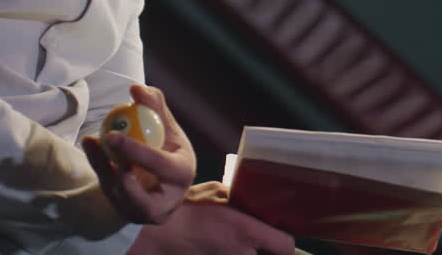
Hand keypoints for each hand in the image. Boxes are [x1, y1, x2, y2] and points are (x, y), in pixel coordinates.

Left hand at [82, 84, 195, 224]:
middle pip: (142, 198)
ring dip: (103, 169)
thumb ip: (155, 107)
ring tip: (92, 141)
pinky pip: (109, 191)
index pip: (161, 166)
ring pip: (119, 195)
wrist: (163, 181)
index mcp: (182, 175)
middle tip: (104, 144)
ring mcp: (144, 213)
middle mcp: (166, 202)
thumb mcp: (167, 127)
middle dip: (120, 176)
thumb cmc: (168, 148)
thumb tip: (136, 88)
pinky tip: (90, 144)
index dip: (138, 152)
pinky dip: (99, 168)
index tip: (113, 134)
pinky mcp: (127, 214)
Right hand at [127, 181, 294, 254]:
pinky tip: (214, 248)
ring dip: (243, 254)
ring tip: (228, 243)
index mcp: (247, 231)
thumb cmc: (184, 210)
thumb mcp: (217, 193)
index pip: (286, 247)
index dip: (285, 243)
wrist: (155, 234)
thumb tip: (251, 205)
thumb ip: (240, 201)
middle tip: (252, 241)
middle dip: (262, 251)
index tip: (278, 237)